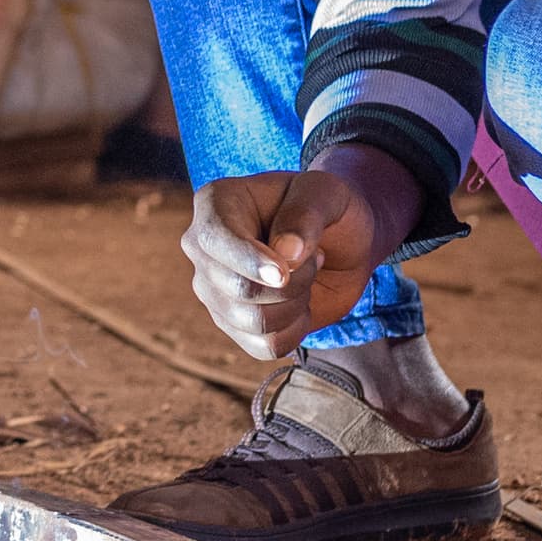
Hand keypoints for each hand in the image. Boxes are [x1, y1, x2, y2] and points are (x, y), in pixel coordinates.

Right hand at [184, 171, 381, 362]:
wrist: (339, 240)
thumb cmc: (326, 208)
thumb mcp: (326, 194)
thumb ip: (306, 215)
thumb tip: (286, 253)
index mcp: (215, 204)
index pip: (216, 240)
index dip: (250, 262)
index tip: (285, 272)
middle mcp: (202, 248)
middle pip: (238, 288)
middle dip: (292, 283)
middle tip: (315, 258)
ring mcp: (213, 290)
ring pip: (253, 322)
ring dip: (297, 305)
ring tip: (307, 277)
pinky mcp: (232, 324)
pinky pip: (263, 346)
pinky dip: (295, 331)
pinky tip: (300, 304)